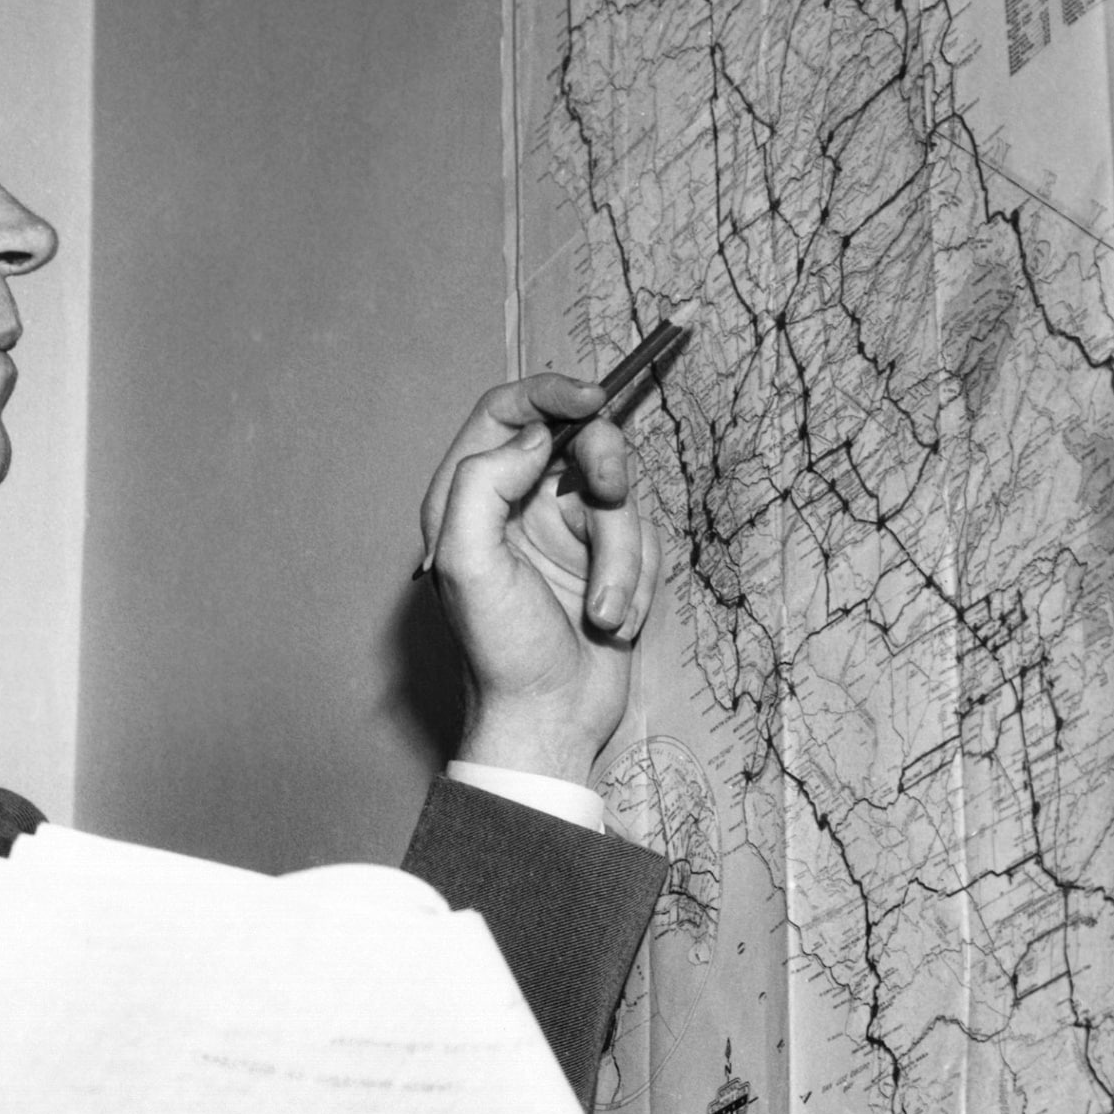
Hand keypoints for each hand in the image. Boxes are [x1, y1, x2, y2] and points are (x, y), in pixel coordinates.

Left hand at [418, 374, 660, 783]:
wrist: (549, 721)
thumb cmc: (500, 649)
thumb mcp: (468, 562)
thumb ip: (483, 482)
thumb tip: (536, 437)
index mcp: (469, 498)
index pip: (507, 411)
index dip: (550, 392)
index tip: (591, 397)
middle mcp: (517, 505)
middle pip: (579, 439)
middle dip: (603, 466)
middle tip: (608, 492)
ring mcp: (566, 532)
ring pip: (620, 495)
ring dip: (621, 557)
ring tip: (604, 613)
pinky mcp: (609, 561)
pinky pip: (645, 540)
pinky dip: (636, 583)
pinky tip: (611, 625)